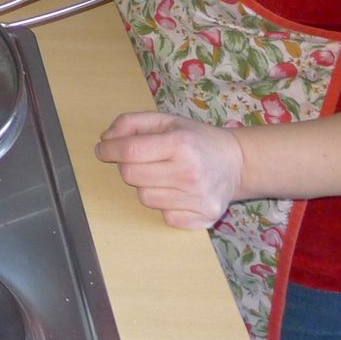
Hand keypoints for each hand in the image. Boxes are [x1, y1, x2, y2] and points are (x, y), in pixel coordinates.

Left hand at [94, 111, 244, 229]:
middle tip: (140, 160)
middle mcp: (190, 173)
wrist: (237, 163)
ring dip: (146, 186)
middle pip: (131, 176)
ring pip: (144, 198)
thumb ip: (131, 123)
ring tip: (163, 175)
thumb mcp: (166, 120)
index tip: (103, 150)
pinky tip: (176, 192)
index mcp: (181, 144)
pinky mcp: (203, 219)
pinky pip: (164, 216)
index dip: (109, 150)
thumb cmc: (195, 139)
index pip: (130, 151)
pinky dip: (164, 205)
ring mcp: (198, 199)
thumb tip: (105, 140)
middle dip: (128, 166)